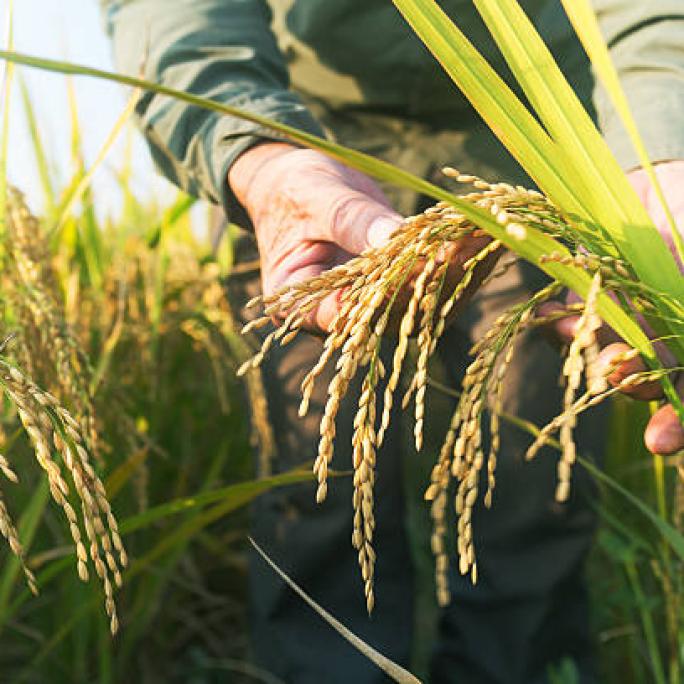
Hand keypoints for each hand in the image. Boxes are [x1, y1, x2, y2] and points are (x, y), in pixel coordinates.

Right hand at [229, 143, 490, 332]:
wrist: (296, 185)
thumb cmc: (292, 190)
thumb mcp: (314, 197)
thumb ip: (350, 220)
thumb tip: (395, 237)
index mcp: (303, 305)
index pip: (348, 314)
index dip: (389, 292)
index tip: (427, 261)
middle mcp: (342, 317)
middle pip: (395, 312)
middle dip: (438, 276)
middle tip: (476, 240)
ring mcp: (374, 306)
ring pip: (422, 304)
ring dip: (460, 270)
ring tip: (491, 232)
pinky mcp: (398, 288)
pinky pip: (432, 283)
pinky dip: (460, 259)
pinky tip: (486, 232)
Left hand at [541, 161, 683, 454]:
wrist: (664, 187)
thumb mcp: (682, 270)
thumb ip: (674, 311)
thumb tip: (667, 361)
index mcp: (683, 335)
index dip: (678, 424)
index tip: (659, 442)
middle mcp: (661, 338)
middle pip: (643, 381)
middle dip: (624, 379)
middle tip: (611, 368)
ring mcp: (624, 322)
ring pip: (601, 355)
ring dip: (585, 349)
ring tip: (571, 331)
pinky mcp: (590, 302)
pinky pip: (568, 325)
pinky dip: (553, 324)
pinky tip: (545, 316)